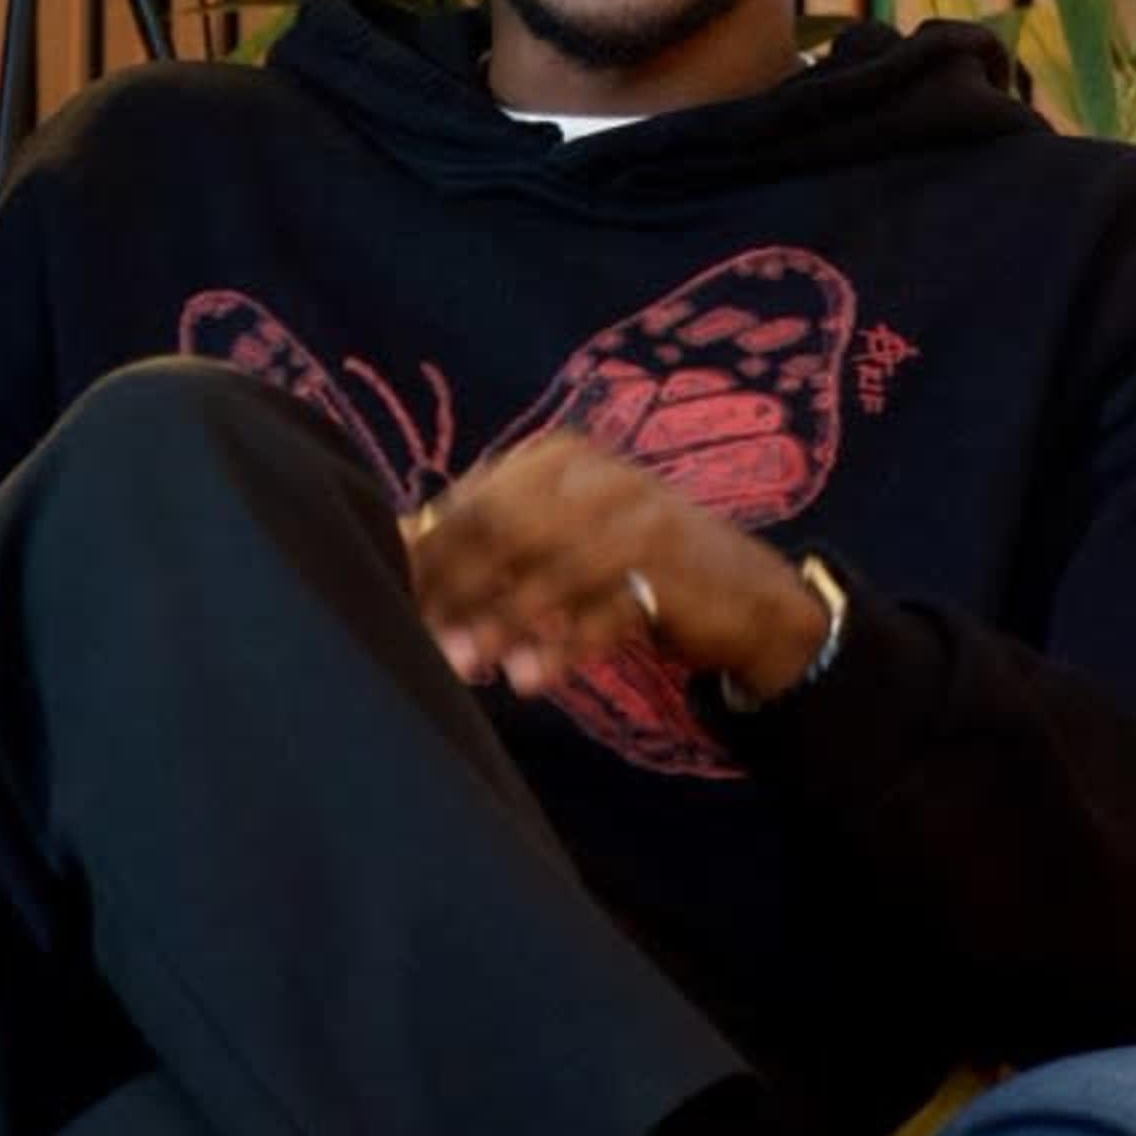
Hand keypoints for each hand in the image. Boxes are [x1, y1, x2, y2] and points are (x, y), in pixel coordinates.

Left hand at [405, 431, 828, 700]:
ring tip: (465, 664)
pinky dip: (561, 648)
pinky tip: (529, 679)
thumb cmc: (628, 564)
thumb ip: (493, 542)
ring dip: (501, 623)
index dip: (430, 554)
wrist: (742, 591)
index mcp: (560, 456)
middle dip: (457, 588)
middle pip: (505, 527)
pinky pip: (602, 612)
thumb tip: (395, 556)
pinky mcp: (671, 568)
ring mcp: (640, 517)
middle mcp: (599, 475)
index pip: (476, 500)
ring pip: (551, 571)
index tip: (392, 601)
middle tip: (422, 638)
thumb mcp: (560, 537)